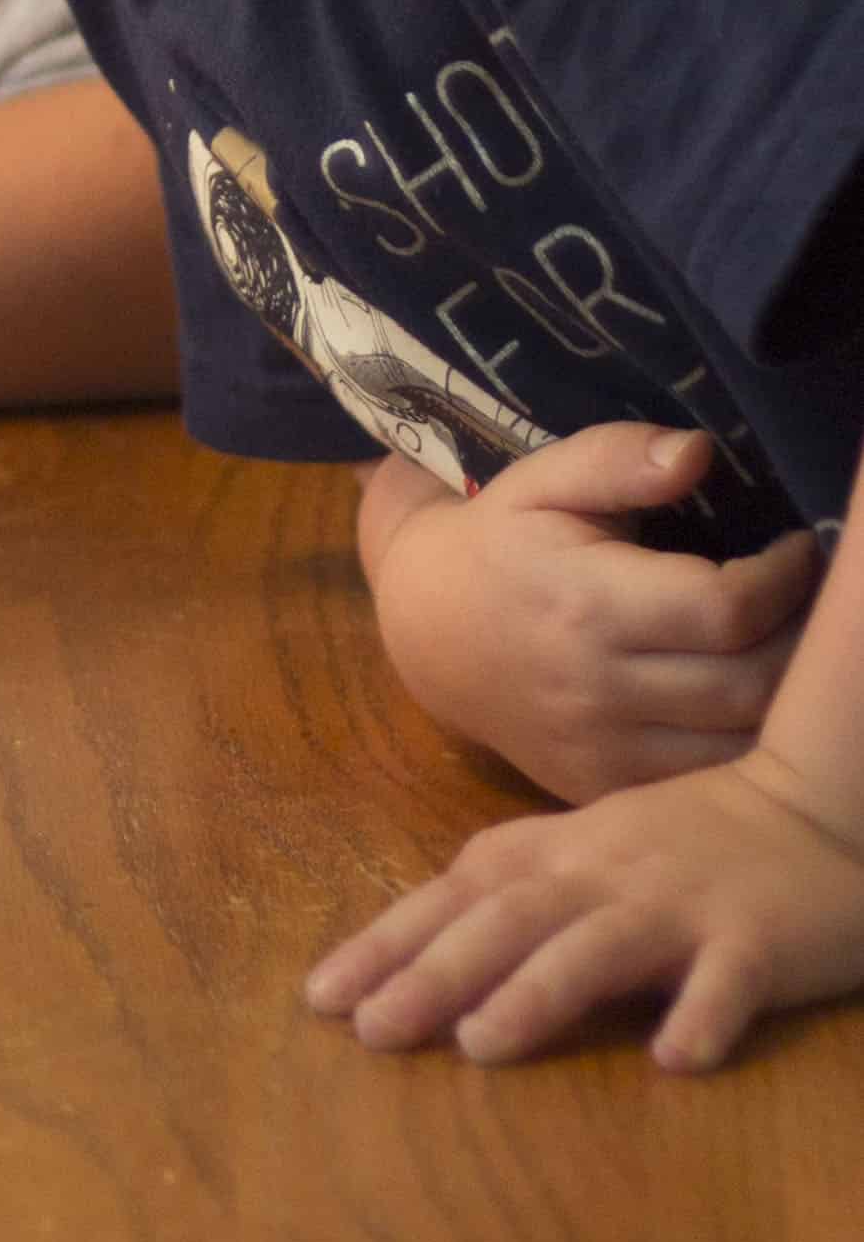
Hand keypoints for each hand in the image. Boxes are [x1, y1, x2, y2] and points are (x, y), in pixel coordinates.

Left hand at [306, 745, 863, 1071]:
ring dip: (538, 991)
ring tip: (481, 1044)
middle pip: (507, 919)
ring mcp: (680, 903)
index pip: (455, 897)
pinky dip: (700, 1016)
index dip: (387, 943)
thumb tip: (417, 947)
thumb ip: (515, 891)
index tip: (320, 997)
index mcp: (558, 853)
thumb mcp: (588, 851)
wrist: (814, 805)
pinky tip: (672, 1057)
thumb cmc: (685, 841)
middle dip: (433, 972)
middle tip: (372, 1030)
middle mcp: (606, 871)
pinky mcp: (756, 940)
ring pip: (599, 944)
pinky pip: (727, 982)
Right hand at [362, 426, 818, 801]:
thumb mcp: (541, 479)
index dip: (785, 579)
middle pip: (748, 684)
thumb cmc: (500, 541)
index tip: (800, 548)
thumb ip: (617, 459)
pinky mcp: (603, 788)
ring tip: (791, 649)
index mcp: (586, 603)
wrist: (429, 632)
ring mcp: (602, 750)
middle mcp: (598, 688)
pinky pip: (703, 784)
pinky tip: (752, 704)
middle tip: (811, 603)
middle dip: (801, 642)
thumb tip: (700, 453)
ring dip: (784, 703)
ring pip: (739, 749)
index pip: (726, 607)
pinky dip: (745, 751)